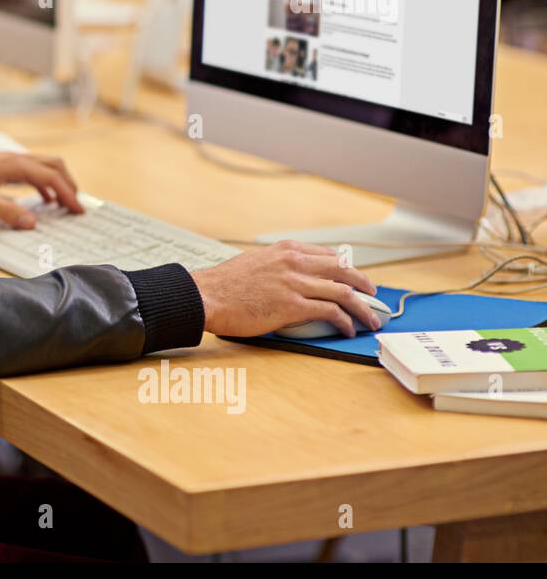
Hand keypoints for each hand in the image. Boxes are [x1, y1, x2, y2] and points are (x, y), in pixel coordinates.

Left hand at [0, 152, 82, 227]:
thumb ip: (5, 211)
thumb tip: (31, 222)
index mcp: (13, 163)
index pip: (51, 176)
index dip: (68, 193)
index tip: (78, 210)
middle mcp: (14, 158)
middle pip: (53, 166)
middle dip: (69, 184)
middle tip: (78, 206)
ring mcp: (8, 161)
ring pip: (43, 167)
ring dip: (58, 184)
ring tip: (65, 204)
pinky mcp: (1, 168)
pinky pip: (31, 173)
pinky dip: (43, 185)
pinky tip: (43, 200)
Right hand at [190, 240, 379, 338]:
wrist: (205, 296)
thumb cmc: (223, 284)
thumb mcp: (253, 262)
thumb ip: (276, 265)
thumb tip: (289, 278)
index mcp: (285, 250)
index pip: (328, 255)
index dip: (347, 267)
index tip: (354, 277)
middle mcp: (294, 262)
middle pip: (343, 269)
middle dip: (364, 283)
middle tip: (373, 295)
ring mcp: (294, 283)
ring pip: (343, 292)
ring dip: (362, 307)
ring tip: (370, 319)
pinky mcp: (292, 306)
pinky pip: (330, 312)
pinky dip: (345, 321)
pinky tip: (348, 328)